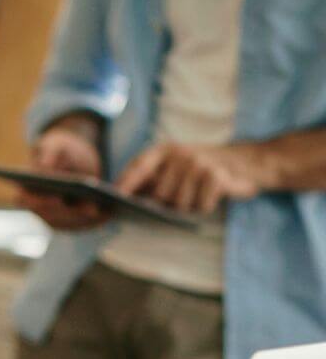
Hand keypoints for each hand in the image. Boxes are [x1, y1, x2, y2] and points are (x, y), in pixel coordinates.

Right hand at [20, 126, 111, 230]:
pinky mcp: (72, 222)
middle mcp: (37, 211)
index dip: (42, 202)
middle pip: (54, 217)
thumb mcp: (55, 146)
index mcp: (26, 192)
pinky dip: (96, 220)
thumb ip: (48, 154)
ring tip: (106, 211)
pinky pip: (84, 225)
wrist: (73, 158)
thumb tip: (44, 168)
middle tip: (91, 208)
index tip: (58, 198)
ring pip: (71, 224)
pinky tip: (111, 212)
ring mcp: (55, 219)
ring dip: (88, 220)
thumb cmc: (60, 150)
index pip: (29, 202)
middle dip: (73, 213)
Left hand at [117, 143, 260, 212]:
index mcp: (162, 150)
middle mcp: (179, 154)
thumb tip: (119, 202)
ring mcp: (198, 163)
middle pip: (159, 195)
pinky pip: (200, 206)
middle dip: (165, 206)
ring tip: (197, 196)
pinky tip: (211, 197)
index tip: (112, 200)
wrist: (246, 161)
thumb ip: (149, 180)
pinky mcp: (216, 175)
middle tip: (178, 202)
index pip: (137, 168)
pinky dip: (204, 207)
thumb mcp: (173, 168)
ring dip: (187, 207)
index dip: (124, 184)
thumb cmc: (199, 171)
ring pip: (179, 204)